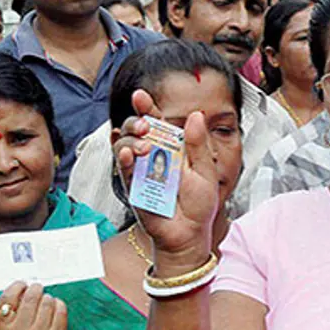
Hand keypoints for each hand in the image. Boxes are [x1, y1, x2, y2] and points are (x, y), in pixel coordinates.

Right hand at [112, 89, 218, 263]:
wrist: (191, 234)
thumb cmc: (199, 204)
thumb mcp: (206, 171)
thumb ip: (199, 144)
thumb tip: (195, 115)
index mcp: (173, 148)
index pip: (157, 122)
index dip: (147, 107)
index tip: (140, 95)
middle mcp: (154, 155)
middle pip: (136, 129)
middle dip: (136, 121)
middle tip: (146, 125)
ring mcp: (142, 170)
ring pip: (124, 146)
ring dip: (130, 140)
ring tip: (144, 146)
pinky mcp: (134, 187)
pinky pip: (124, 170)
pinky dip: (124, 159)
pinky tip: (127, 153)